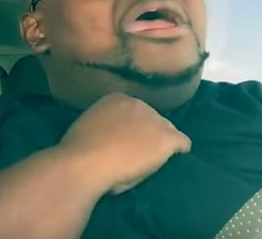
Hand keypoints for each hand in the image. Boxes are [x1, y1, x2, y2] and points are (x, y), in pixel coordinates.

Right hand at [56, 93, 191, 194]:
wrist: (85, 162)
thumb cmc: (79, 151)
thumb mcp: (89, 127)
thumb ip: (105, 125)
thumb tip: (110, 135)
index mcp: (115, 99)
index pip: (133, 112)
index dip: (131, 127)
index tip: (125, 140)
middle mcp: (137, 103)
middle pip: (152, 119)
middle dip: (147, 134)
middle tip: (137, 152)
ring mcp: (154, 120)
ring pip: (167, 130)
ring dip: (160, 143)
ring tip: (152, 160)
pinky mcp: (166, 138)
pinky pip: (182, 142)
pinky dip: (179, 151)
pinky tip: (174, 159)